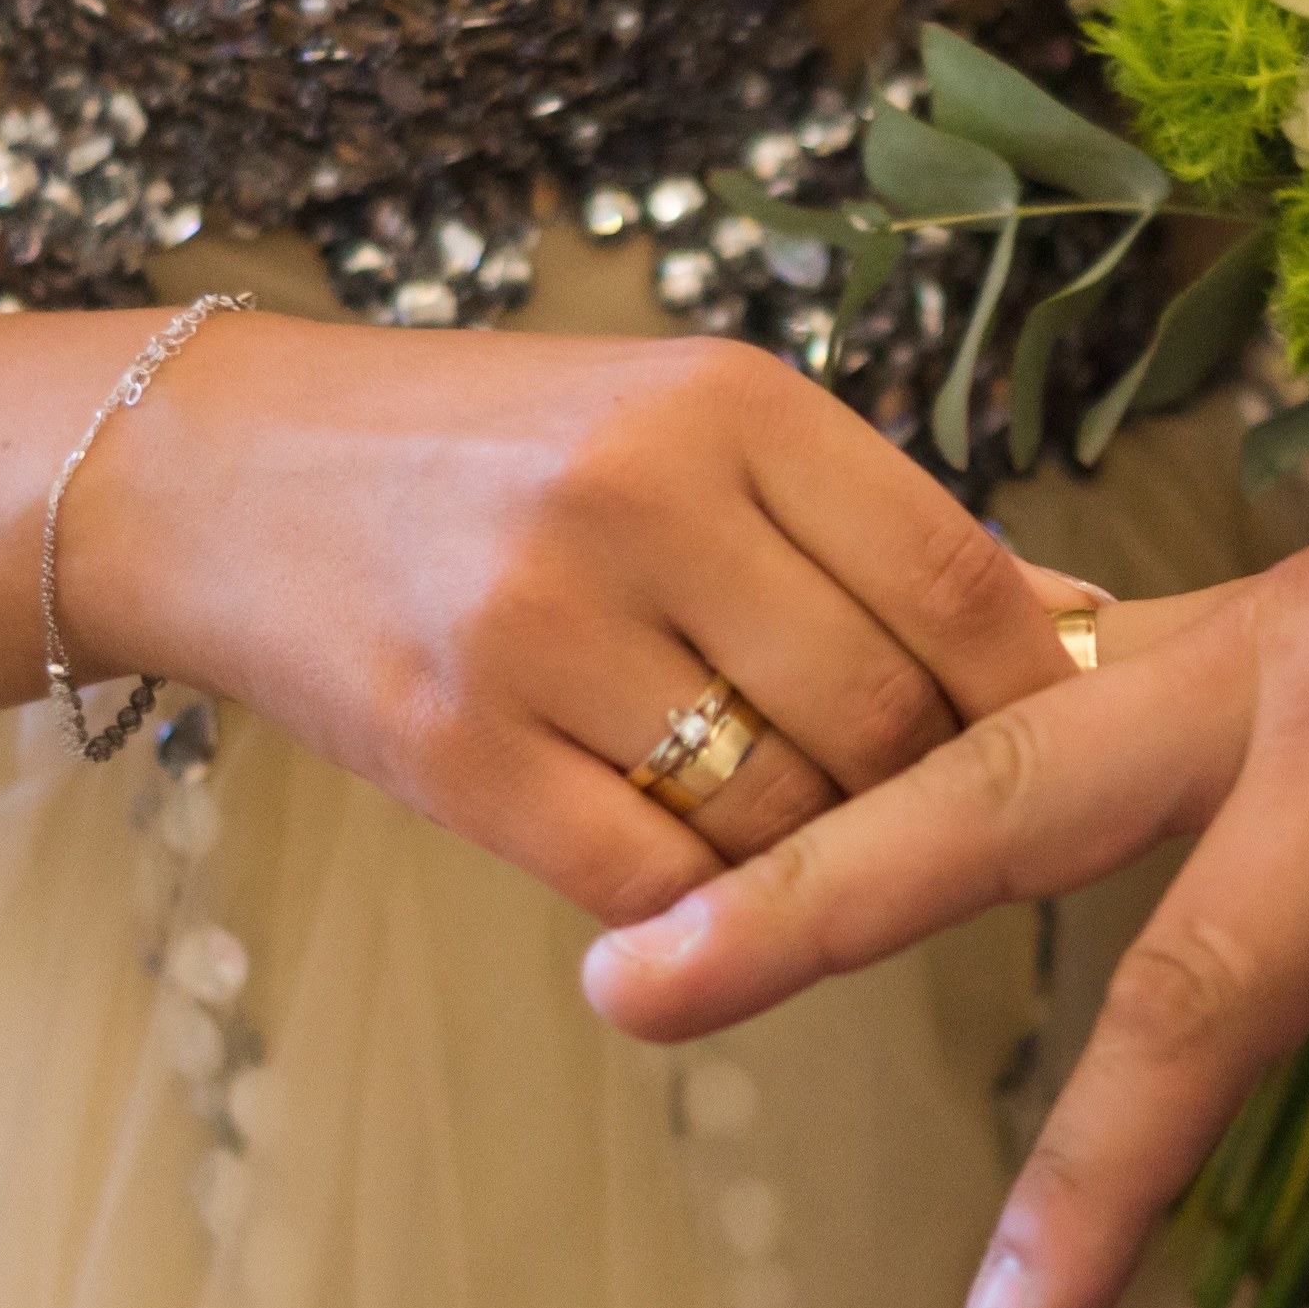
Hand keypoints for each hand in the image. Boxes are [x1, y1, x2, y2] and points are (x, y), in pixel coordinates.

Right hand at [64, 313, 1083, 922]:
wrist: (232, 477)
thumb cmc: (500, 453)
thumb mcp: (685, 422)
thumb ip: (866, 521)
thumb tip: (1077, 621)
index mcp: (724, 402)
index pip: (952, 571)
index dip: (1034, 682)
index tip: (1063, 738)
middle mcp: (637, 502)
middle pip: (879, 711)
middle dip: (930, 789)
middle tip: (925, 809)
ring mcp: (537, 631)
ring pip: (777, 814)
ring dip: (824, 855)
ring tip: (810, 832)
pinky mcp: (455, 753)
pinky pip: (654, 883)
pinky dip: (711, 904)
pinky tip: (709, 878)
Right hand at [579, 416, 1308, 1307]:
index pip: (1207, 985)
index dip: (1102, 1173)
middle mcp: (1300, 642)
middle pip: (1010, 791)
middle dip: (820, 897)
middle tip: (638, 981)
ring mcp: (1275, 611)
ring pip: (1017, 722)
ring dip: (861, 815)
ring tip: (699, 906)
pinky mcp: (1278, 620)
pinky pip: (1085, 691)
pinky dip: (971, 760)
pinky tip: (885, 811)